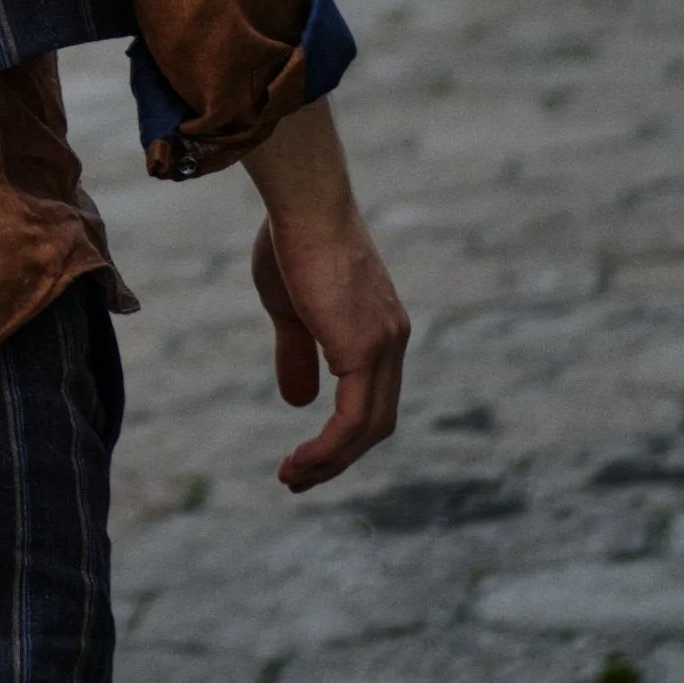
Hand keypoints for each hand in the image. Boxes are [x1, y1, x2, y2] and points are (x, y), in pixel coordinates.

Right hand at [240, 99, 407, 491]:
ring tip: (292, 478)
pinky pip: (352, 421)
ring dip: (329, 463)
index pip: (373, 398)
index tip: (307, 452)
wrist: (304, 203)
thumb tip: (297, 402)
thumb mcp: (291, 308)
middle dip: (337, 457)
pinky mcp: (363, 350)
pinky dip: (328, 450)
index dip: (343, 432)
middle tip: (298, 478)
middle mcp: (392, 341)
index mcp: (379, 329)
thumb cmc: (293, 242)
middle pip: (376, 421)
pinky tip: (300, 462)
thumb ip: (298, 353)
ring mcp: (383, 347)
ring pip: (367, 429)